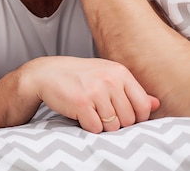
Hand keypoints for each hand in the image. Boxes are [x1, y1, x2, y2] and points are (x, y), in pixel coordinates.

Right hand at [21, 56, 159, 132]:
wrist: (45, 73)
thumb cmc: (77, 76)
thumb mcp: (105, 76)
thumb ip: (131, 90)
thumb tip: (155, 104)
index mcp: (119, 72)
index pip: (143, 106)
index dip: (135, 117)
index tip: (120, 115)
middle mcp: (110, 80)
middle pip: (129, 119)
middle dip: (116, 123)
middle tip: (100, 113)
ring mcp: (95, 91)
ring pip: (113, 126)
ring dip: (102, 126)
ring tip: (90, 113)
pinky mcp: (81, 103)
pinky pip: (96, 128)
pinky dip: (88, 127)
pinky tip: (80, 115)